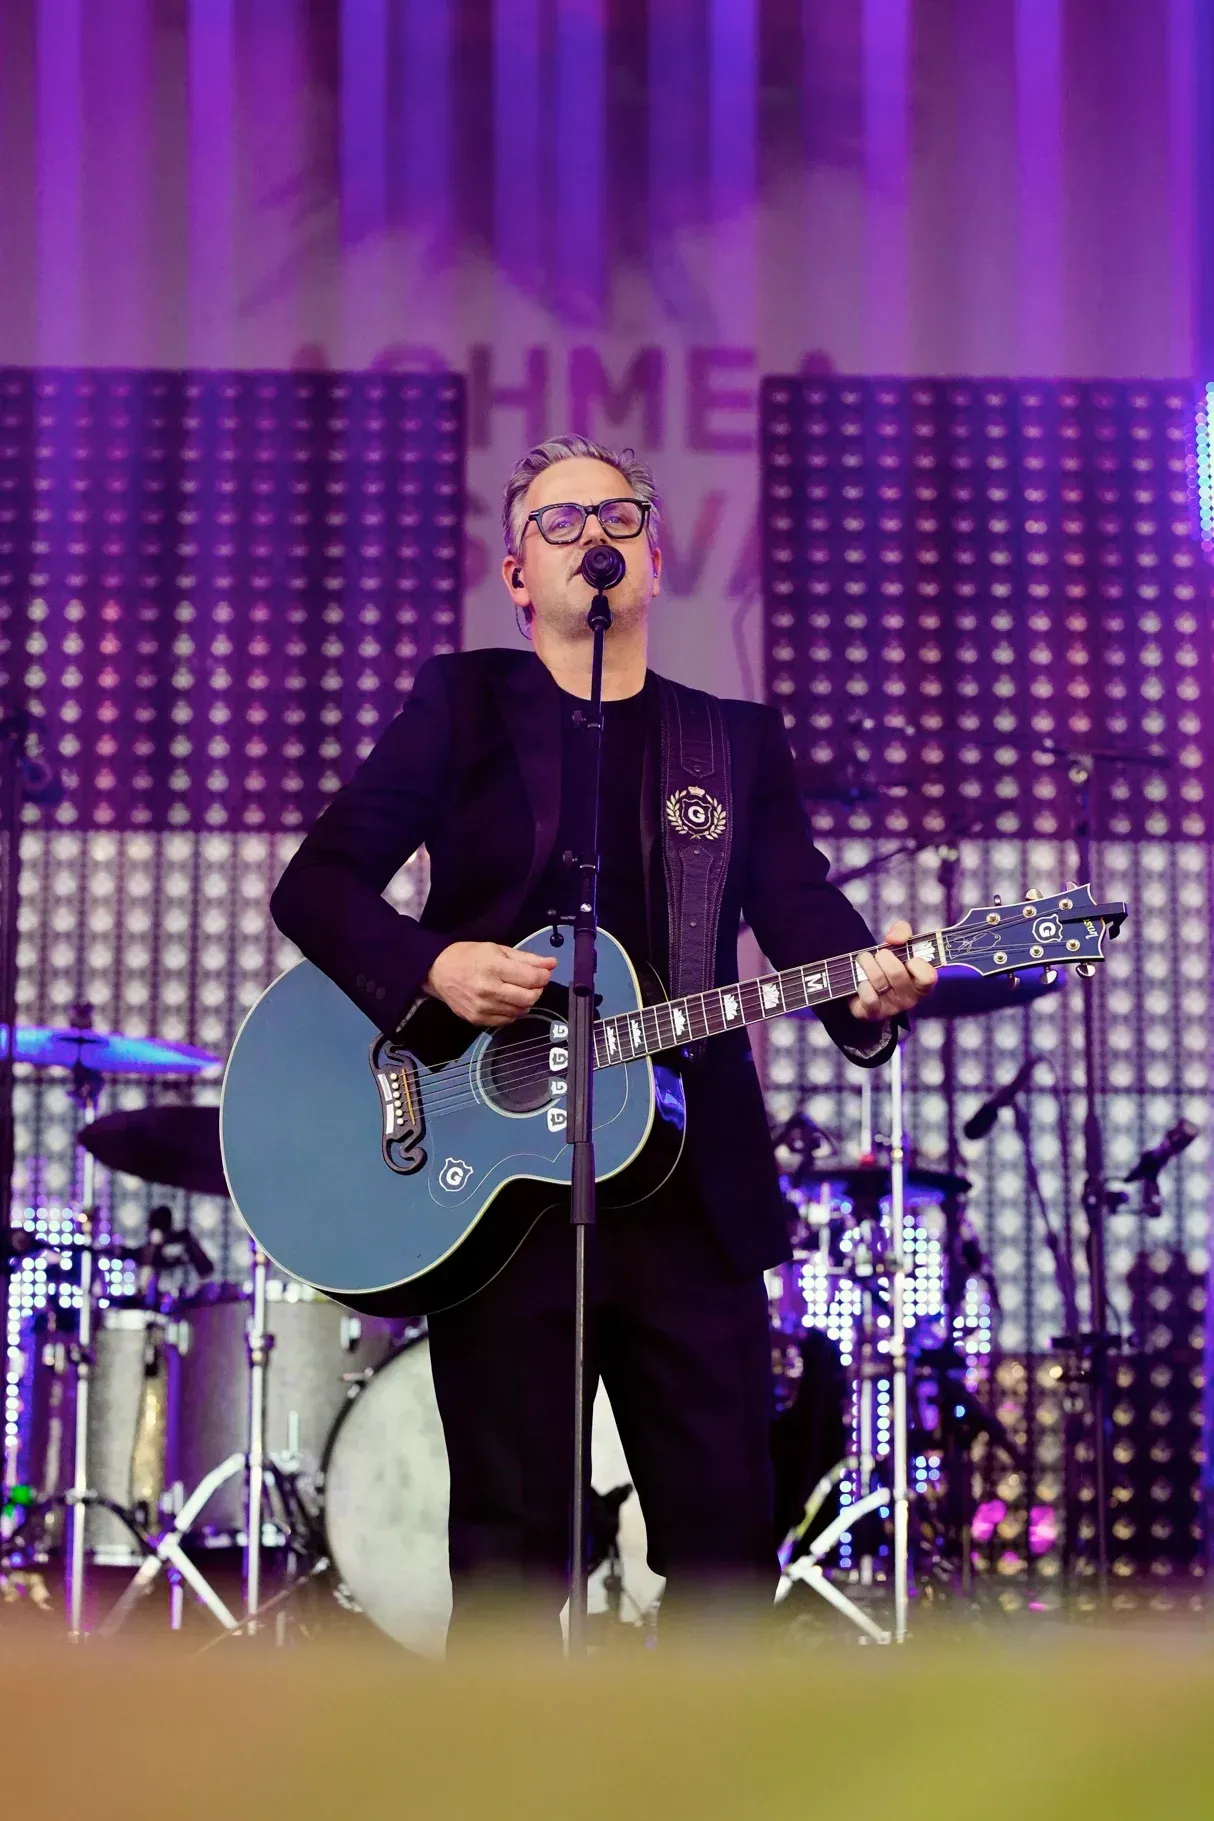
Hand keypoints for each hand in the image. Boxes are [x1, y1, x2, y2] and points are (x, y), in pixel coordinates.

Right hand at [423, 941, 556, 1027]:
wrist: (437, 972)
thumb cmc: (467, 956)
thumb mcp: (498, 949)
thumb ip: (527, 958)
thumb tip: (552, 963)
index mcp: (494, 967)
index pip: (532, 978)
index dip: (544, 975)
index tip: (544, 972)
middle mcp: (489, 990)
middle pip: (529, 997)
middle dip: (537, 989)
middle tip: (532, 982)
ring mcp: (483, 1008)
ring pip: (520, 1011)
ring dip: (526, 1001)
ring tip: (518, 990)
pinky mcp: (478, 1020)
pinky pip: (507, 1021)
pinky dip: (513, 1011)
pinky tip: (507, 1001)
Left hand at [848, 918, 936, 1022]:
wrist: (864, 984)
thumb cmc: (888, 964)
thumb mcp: (899, 945)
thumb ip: (902, 932)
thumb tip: (893, 939)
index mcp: (921, 983)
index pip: (928, 977)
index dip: (917, 964)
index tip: (909, 958)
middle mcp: (909, 998)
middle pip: (896, 973)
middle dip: (883, 957)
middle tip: (879, 954)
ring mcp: (891, 1008)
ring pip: (878, 980)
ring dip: (867, 963)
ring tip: (864, 960)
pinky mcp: (873, 1014)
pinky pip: (868, 997)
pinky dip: (861, 983)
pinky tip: (861, 981)